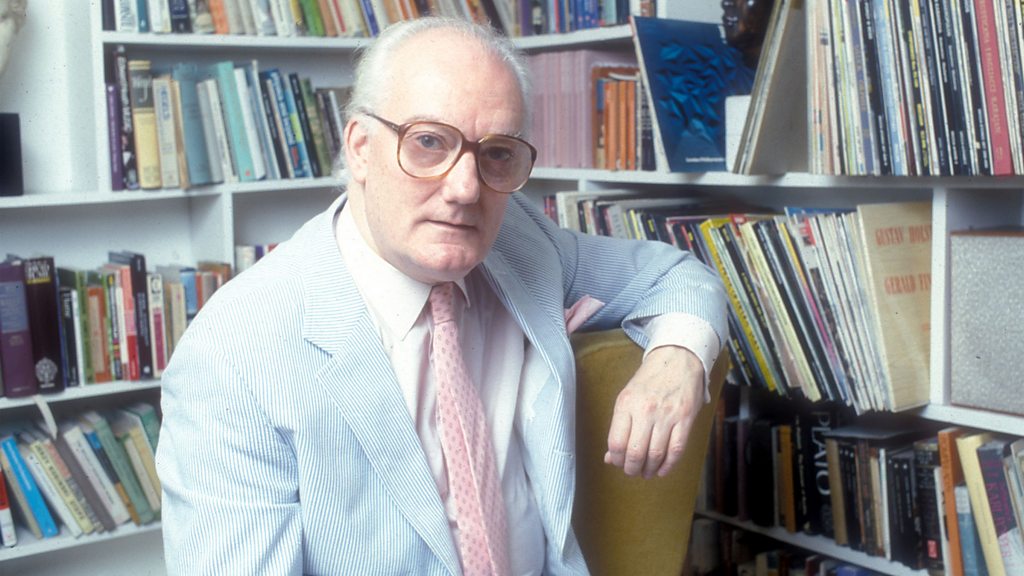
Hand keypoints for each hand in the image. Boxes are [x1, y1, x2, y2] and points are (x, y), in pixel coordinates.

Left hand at [603, 345, 705, 477]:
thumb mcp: (627, 397)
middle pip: (635, 453)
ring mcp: (667, 415)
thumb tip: (610, 457)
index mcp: (626, 404)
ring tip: (646, 472)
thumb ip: (619, 427)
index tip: (618, 463)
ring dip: (649, 470)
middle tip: (632, 471)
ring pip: (656, 454)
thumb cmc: (648, 380)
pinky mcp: (685, 419)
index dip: (616, 459)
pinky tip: (662, 470)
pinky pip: (676, 450)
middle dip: (632, 469)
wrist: (676, 360)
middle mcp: (646, 410)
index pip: (616, 442)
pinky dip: (668, 465)